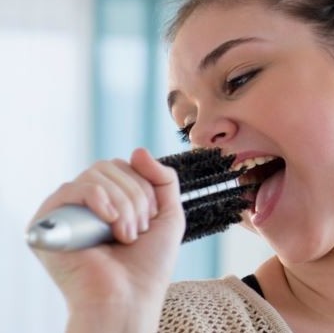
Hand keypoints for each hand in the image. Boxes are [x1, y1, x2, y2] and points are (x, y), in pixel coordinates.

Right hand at [28, 148, 184, 331]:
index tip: (150, 220)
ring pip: (96, 175)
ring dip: (122, 204)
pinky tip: (108, 222)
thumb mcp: (169, 215)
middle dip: (135, 196)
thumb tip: (138, 150)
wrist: (129, 298)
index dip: (143, 187)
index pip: (124, 167)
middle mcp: (85, 203)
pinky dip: (98, 199)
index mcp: (110, 201)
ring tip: (125, 235)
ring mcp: (66, 211)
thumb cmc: (148, 265)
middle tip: (138, 231)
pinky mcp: (48, 221)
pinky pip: (73, 188)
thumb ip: (163, 179)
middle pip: (111, 167)